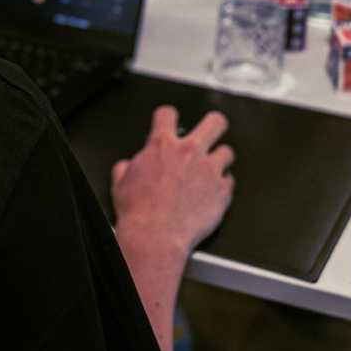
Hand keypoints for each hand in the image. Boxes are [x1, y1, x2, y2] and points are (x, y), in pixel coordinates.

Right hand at [112, 107, 233, 255]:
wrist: (155, 236)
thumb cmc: (138, 212)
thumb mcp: (121, 183)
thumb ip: (127, 168)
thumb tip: (127, 166)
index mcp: (162, 145)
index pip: (168, 114)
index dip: (168, 117)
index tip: (169, 123)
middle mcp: (189, 152)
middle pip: (215, 122)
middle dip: (213, 125)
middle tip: (210, 132)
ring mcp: (209, 171)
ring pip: (227, 152)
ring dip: (219, 159)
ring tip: (211, 170)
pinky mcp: (222, 191)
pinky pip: (230, 181)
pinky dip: (222, 185)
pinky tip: (213, 193)